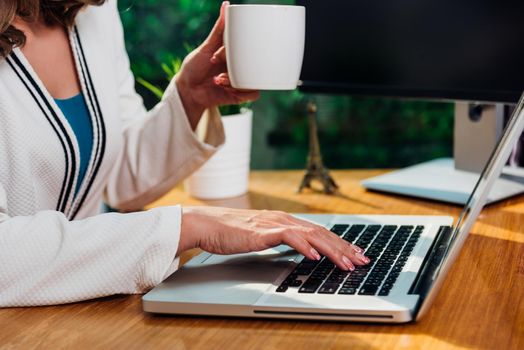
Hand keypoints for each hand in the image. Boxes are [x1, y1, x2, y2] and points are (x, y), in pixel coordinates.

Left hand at [175, 1, 259, 128]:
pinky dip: (243, 92)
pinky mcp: (240, 95)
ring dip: (236, 81)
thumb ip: (218, 29)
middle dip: (233, 67)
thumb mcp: (206, 47)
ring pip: (253, 79)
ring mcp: (241, 81)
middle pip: (252, 64)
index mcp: (233, 55)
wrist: (188, 92)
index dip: (231, 52)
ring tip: (218, 80)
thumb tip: (226, 4)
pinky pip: (253, 93)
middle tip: (216, 67)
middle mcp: (239, 67)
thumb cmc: (194, 68)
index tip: (216, 55)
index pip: (246, 48)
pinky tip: (228, 90)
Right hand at [179, 207, 370, 270]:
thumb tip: (299, 250)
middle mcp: (283, 219)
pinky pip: (289, 237)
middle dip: (344, 247)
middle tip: (362, 260)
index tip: (354, 253)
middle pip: (321, 233)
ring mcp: (274, 223)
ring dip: (332, 250)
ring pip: (311, 235)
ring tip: (347, 263)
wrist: (207, 225)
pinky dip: (304, 246)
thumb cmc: (230, 233)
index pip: (319, 231)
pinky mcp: (262, 231)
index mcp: (284, 221)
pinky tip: (315, 256)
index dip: (339, 243)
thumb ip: (280, 241)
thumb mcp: (261, 237)